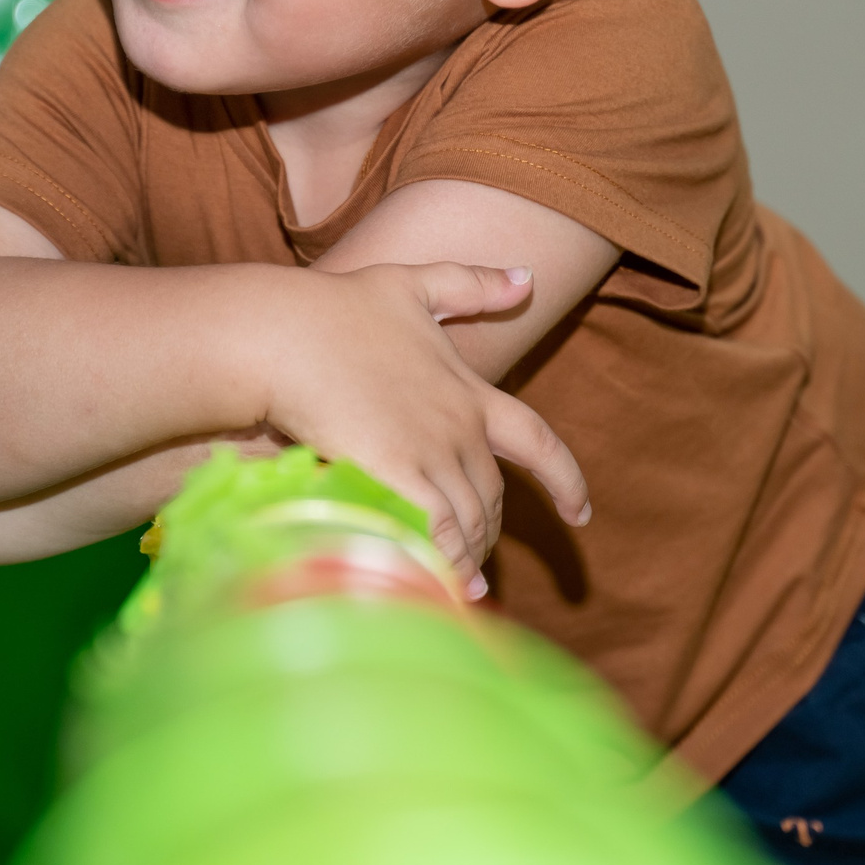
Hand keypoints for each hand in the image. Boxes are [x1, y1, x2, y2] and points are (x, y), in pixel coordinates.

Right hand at [257, 262, 590, 593]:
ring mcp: (429, 453)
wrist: (284, 332)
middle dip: (488, 531)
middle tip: (474, 559)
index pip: (538, 441)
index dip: (565, 479)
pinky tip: (439, 586)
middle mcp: (459, 428)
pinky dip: (444, 562)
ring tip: (457, 585)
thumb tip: (529, 278)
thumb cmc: (338, 308)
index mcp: (471, 393)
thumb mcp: (414, 284)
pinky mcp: (393, 474)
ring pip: (468, 521)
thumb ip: (472, 285)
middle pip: (492, 497)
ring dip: (467, 556)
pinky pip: (436, 532)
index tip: (580, 512)